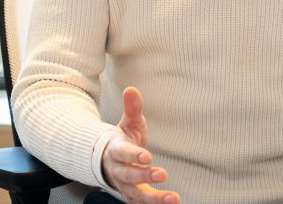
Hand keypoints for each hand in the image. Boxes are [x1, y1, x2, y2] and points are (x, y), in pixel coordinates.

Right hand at [101, 87, 179, 203]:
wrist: (109, 160)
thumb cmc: (124, 140)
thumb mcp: (129, 123)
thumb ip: (132, 108)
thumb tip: (131, 89)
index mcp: (117, 150)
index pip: (124, 154)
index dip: (134, 155)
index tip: (147, 157)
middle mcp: (118, 171)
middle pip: (129, 175)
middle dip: (144, 176)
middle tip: (162, 174)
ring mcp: (124, 186)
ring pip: (136, 195)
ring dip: (154, 199)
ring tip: (173, 198)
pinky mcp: (132, 196)